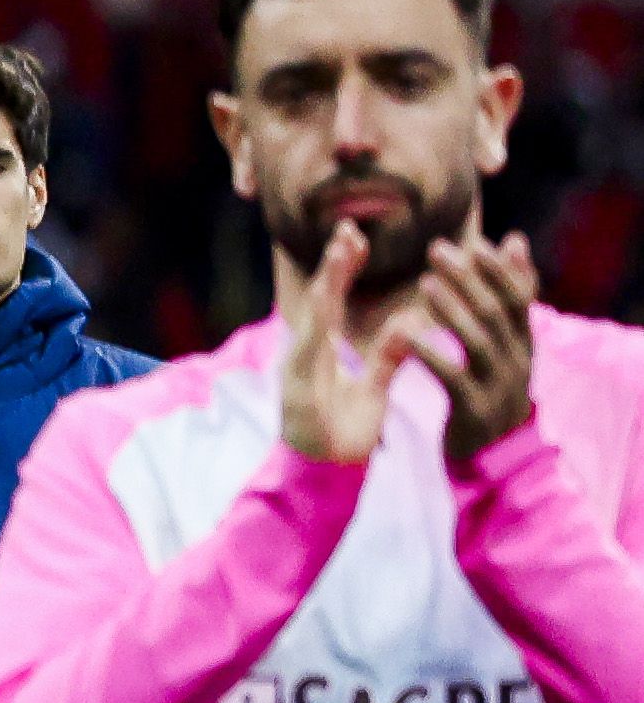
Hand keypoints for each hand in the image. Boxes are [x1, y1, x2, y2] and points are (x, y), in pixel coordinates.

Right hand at [273, 214, 398, 466]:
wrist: (323, 476)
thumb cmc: (345, 435)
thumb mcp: (374, 389)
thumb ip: (388, 356)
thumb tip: (407, 323)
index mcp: (322, 352)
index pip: (332, 301)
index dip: (343, 268)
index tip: (357, 236)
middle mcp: (305, 353)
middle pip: (320, 299)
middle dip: (334, 262)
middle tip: (351, 227)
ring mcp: (297, 367)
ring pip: (313, 314)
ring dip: (326, 279)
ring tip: (341, 250)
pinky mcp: (295, 384)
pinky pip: (308, 346)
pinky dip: (317, 318)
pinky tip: (326, 294)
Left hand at [407, 227, 540, 466]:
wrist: (492, 457)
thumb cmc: (489, 389)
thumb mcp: (502, 343)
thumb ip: (505, 296)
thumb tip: (514, 239)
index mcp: (523, 344)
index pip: (519, 298)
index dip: (499, 270)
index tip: (475, 241)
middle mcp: (518, 361)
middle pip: (497, 312)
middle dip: (469, 278)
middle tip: (437, 248)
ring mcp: (498, 387)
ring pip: (480, 340)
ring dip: (453, 309)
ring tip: (424, 283)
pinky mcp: (474, 411)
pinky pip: (454, 378)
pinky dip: (432, 354)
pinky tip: (407, 334)